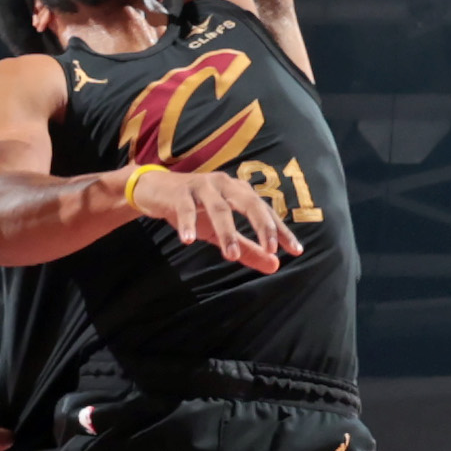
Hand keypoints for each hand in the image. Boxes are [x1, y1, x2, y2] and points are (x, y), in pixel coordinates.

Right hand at [139, 164, 295, 274]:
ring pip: (219, 208)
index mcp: (239, 192)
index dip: (281, 231)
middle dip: (262, 225)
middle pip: (249, 203)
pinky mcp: (178, 192)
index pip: (266, 211)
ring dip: (227, 232)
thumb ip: (248, 248)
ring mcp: (202, 186)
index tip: (296, 251)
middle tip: (271, 250)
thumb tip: (276, 266)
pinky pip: (185, 208)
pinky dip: (187, 223)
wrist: (154, 190)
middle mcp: (225, 185)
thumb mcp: (220, 231)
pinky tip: (188, 240)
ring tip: (231, 256)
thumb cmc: (193, 209)